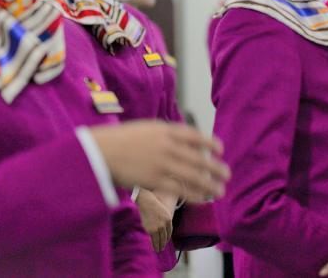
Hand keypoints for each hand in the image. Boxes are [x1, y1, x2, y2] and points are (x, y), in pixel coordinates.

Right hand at [91, 120, 229, 201]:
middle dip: (215, 168)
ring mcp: (162, 163)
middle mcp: (168, 146)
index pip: (195, 136)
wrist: (100, 151)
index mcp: (166, 130)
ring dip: (209, 184)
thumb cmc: (120, 140)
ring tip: (220, 191)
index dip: (210, 143)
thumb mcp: (146, 128)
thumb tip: (182, 140)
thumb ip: (165, 134)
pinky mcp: (155, 180)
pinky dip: (193, 194)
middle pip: (199, 158)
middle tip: (227, 174)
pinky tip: (202, 199)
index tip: (220, 149)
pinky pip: (179, 188)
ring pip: (193, 176)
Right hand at [136, 188, 173, 251]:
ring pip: (160, 240)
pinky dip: (154, 245)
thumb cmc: (153, 205)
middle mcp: (165, 224)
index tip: (165, 241)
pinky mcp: (151, 230)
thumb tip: (162, 229)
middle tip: (162, 248)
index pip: (169, 232)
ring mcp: (158, 228)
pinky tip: (154, 247)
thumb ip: (164, 220)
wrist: (146, 202)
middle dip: (163, 243)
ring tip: (158, 250)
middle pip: (165, 237)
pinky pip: (154, 240)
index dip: (167, 238)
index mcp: (169, 219)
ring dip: (159, 246)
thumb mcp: (163, 212)